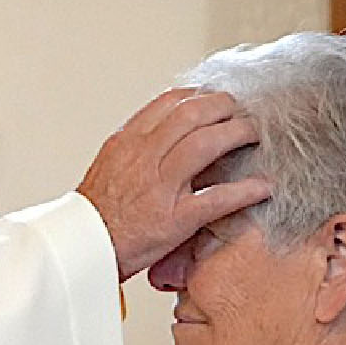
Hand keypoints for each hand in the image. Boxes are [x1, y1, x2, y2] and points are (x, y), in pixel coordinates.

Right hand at [76, 88, 268, 280]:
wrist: (81, 249)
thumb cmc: (95, 213)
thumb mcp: (109, 165)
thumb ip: (138, 145)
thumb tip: (167, 130)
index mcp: (127, 142)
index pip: (169, 102)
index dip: (200, 95)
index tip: (216, 97)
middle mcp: (143, 157)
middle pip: (192, 114)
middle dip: (224, 107)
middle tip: (242, 110)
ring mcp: (159, 187)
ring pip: (205, 144)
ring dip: (237, 134)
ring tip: (254, 135)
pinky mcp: (173, 219)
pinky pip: (216, 198)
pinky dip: (245, 190)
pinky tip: (264, 186)